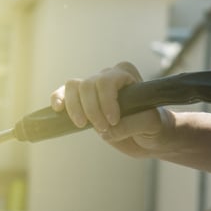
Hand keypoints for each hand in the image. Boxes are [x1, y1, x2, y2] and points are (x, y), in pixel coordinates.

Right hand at [50, 62, 170, 156]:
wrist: (148, 136)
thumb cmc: (153, 127)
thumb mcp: (151, 125)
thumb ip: (132, 124)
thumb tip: (105, 131)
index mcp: (126, 75)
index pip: (107, 81)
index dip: (106, 101)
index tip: (113, 121)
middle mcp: (108, 76)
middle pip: (88, 85)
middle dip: (92, 109)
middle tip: (102, 128)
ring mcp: (93, 88)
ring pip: (73, 87)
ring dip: (74, 108)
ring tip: (83, 125)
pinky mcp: (81, 102)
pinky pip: (63, 94)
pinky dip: (57, 99)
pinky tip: (57, 110)